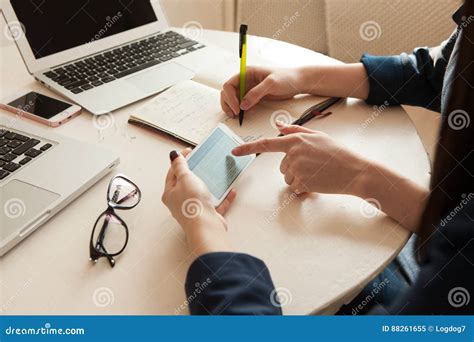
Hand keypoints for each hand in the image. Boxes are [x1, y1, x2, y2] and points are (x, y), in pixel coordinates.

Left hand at [162, 149, 235, 255]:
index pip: (173, 172)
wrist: (206, 227)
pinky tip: (230, 191)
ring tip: (215, 175)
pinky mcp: (208, 216)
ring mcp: (194, 210)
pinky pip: (216, 205)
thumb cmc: (193, 205)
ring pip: (201, 194)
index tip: (190, 151)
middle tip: (202, 161)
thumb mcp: (185, 178)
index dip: (180, 160)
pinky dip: (223, 198)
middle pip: (186, 183)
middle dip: (195, 172)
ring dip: (209, 185)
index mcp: (170, 193)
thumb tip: (173, 155)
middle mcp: (180, 203)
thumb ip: (180, 166)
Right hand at [220, 66, 304, 116]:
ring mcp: (249, 89)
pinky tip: (243, 115)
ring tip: (236, 116)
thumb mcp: (271, 83)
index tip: (237, 107)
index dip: (230, 97)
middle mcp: (246, 80)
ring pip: (233, 99)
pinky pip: (242, 103)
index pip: (229, 84)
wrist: (298, 82)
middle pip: (228, 92)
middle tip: (235, 114)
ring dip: (231, 107)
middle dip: (228, 103)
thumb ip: (256, 93)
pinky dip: (240, 110)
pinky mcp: (254, 96)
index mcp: (247, 73)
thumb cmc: (287, 77)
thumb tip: (243, 104)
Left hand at [232, 123, 368, 194]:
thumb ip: (296, 131)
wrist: (354, 170)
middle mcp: (293, 154)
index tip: (234, 152)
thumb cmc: (337, 152)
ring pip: (288, 178)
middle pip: (282, 166)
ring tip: (317, 173)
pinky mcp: (303, 183)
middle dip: (294, 168)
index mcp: (295, 140)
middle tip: (314, 166)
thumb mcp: (317, 136)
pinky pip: (296, 188)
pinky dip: (305, 188)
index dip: (247, 149)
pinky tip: (319, 181)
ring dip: (299, 179)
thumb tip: (278, 126)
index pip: (265, 144)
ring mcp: (297, 169)